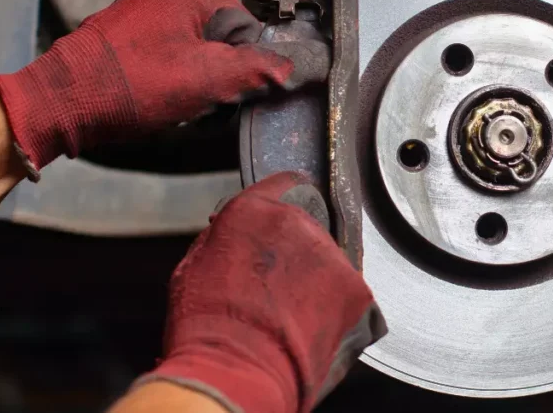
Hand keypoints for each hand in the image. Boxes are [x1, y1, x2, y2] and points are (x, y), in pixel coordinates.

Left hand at [0, 0, 300, 179]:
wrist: (62, 103)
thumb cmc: (129, 86)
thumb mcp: (208, 81)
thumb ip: (260, 70)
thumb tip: (296, 68)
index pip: (251, 33)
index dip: (243, 69)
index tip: (222, 91)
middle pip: (228, 43)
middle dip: (220, 78)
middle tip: (196, 100)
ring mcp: (153, 10)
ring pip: (205, 55)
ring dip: (199, 84)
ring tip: (174, 101)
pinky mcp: (138, 33)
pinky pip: (179, 58)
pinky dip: (177, 82)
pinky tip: (159, 98)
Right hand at [138, 171, 384, 412]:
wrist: (236, 367)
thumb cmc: (207, 325)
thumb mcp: (196, 266)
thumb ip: (226, 239)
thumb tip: (237, 235)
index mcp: (254, 210)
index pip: (284, 184)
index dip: (286, 197)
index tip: (289, 207)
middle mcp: (297, 221)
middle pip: (307, 227)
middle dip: (296, 251)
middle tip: (277, 287)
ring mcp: (330, 252)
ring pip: (329, 260)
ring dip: (316, 280)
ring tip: (292, 314)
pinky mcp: (356, 286)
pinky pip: (349, 292)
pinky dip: (337, 308)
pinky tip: (312, 326)